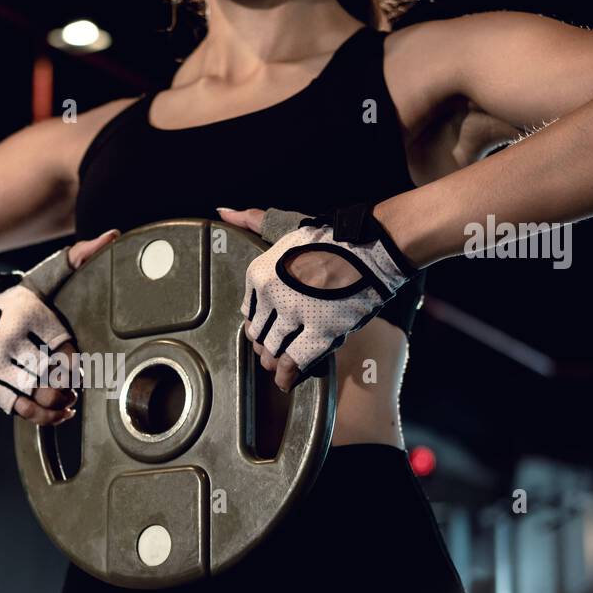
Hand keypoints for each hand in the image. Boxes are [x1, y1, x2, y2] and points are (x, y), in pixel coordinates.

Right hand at [0, 229, 119, 424]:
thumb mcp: (47, 274)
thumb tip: (112, 237)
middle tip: (76, 380)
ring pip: (41, 397)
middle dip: (71, 383)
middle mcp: (18, 345)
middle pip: (55, 377)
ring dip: (61, 402)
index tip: (83, 362)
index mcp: (34, 319)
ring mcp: (6, 369)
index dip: (80, 363)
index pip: (67, 351)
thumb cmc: (19, 299)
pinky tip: (62, 412)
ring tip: (69, 397)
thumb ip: (79, 257)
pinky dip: (46, 417)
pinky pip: (25, 410)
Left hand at [217, 207, 365, 390]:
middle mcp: (271, 296)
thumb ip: (251, 220)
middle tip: (269, 353)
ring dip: (274, 362)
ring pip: (273, 349)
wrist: (370, 246)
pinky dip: (288, 376)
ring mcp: (294, 315)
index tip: (264, 329)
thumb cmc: (329, 237)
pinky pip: (295, 362)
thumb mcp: (284, 226)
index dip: (257, 324)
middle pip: (259, 334)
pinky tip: (286, 382)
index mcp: (258, 273)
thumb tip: (221, 210)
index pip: (249, 312)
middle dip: (264, 346)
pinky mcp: (319, 331)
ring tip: (277, 368)